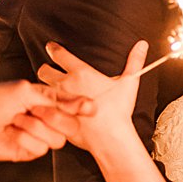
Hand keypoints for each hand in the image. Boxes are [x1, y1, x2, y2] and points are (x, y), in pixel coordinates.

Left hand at [0, 81, 88, 161]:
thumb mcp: (26, 91)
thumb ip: (58, 99)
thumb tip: (88, 104)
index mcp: (44, 99)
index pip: (73, 105)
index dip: (80, 106)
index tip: (87, 107)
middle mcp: (43, 118)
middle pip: (72, 126)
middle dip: (54, 118)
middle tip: (33, 110)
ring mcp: (36, 136)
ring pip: (57, 140)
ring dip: (35, 128)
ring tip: (14, 120)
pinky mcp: (27, 152)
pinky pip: (40, 149)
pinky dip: (25, 139)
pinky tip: (9, 133)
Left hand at [39, 39, 145, 156]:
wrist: (110, 137)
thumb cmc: (119, 110)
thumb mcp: (129, 83)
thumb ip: (134, 62)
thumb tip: (142, 44)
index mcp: (81, 73)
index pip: (59, 54)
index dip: (53, 49)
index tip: (51, 47)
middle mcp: (66, 84)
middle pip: (44, 70)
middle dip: (45, 69)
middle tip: (49, 71)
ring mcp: (58, 101)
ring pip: (40, 89)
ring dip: (43, 88)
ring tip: (49, 91)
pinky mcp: (55, 116)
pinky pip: (42, 108)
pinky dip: (43, 106)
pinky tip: (47, 108)